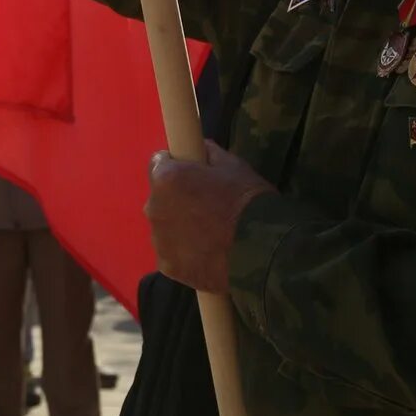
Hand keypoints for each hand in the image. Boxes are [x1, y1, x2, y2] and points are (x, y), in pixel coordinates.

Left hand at [145, 144, 274, 294]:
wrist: (261, 251)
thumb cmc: (247, 201)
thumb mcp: (234, 166)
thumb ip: (210, 153)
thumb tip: (201, 148)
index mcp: (166, 178)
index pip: (158, 163)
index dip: (176, 166)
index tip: (192, 174)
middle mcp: (154, 208)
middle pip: (160, 198)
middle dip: (177, 199)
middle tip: (206, 206)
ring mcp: (159, 240)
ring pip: (165, 227)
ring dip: (180, 227)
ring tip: (210, 234)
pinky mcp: (168, 267)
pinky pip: (172, 253)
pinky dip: (185, 253)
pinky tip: (208, 254)